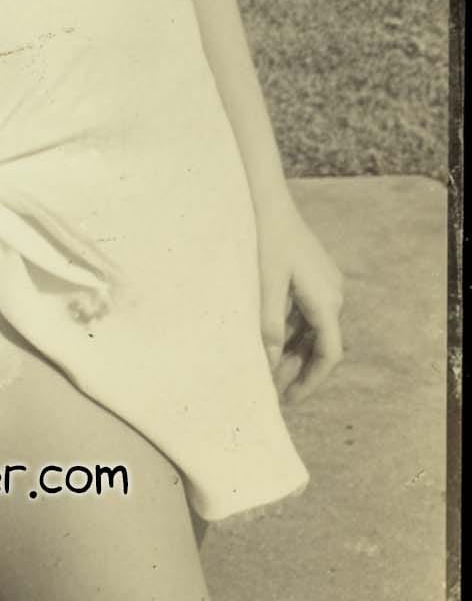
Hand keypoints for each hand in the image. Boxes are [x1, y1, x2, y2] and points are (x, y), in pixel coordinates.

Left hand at [256, 198, 345, 407]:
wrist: (268, 201)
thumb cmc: (266, 240)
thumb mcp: (266, 285)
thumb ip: (270, 326)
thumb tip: (271, 365)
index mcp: (326, 301)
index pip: (329, 354)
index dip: (311, 381)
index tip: (291, 399)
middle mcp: (334, 295)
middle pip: (323, 345)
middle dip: (300, 369)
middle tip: (274, 390)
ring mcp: (327, 284)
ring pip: (315, 330)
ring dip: (295, 351)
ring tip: (269, 370)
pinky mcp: (316, 276)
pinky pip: (309, 313)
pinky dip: (293, 331)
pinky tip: (271, 340)